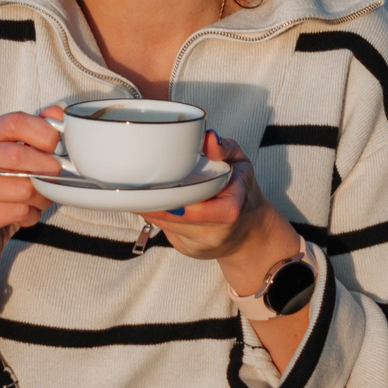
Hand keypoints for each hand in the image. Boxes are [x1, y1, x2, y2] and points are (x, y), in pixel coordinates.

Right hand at [0, 108, 63, 279]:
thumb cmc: (5, 194)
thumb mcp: (22, 162)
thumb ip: (37, 135)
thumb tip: (57, 112)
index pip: (14, 121)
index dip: (43, 132)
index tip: (57, 146)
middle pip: (16, 154)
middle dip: (46, 167)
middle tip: (57, 175)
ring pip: (21, 188)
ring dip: (40, 198)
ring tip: (37, 201)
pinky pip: (16, 211)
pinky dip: (30, 216)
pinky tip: (25, 216)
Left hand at [147, 132, 296, 282]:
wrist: (250, 232)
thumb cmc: (244, 194)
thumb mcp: (242, 165)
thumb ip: (225, 148)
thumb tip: (208, 138)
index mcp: (229, 210)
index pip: (195, 210)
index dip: (170, 201)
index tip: (152, 188)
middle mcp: (213, 233)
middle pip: (171, 217)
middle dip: (152, 200)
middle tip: (137, 183)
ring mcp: (199, 245)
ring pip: (163, 225)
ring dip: (151, 206)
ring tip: (144, 189)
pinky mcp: (187, 250)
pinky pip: (165, 230)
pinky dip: (159, 215)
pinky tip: (161, 203)